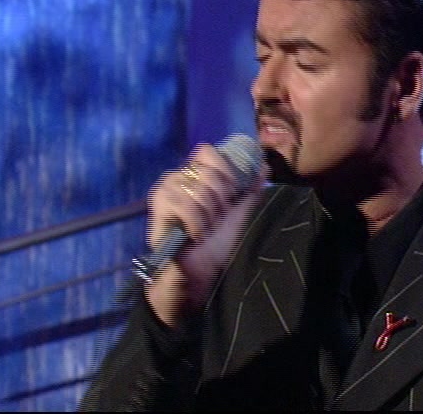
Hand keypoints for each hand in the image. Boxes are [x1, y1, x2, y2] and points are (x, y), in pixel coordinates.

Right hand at [145, 143, 267, 327]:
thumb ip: (250, 187)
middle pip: (207, 173)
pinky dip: (196, 224)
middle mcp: (177, 176)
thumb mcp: (239, 210)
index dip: (224, 172)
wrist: (200, 270)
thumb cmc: (218, 240)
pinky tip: (194, 235)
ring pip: (197, 190)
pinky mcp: (157, 205)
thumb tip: (264, 166)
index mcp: (196, 173)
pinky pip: (184, 204)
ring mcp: (165, 189)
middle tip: (215, 219)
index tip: (230, 196)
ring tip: (204, 229)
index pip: (207, 152)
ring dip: (208, 215)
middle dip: (219, 201)